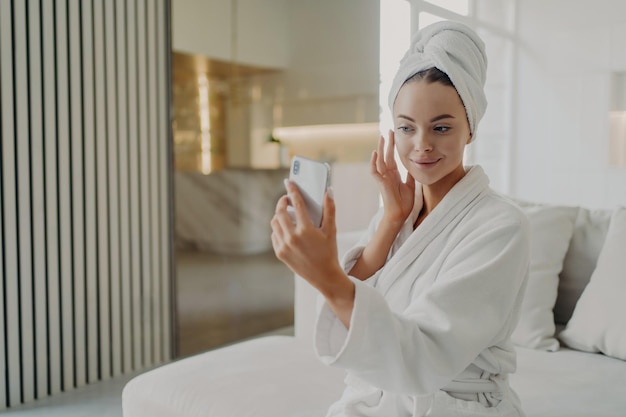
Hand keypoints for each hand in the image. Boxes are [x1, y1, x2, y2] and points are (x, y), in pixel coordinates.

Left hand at [271, 181, 353, 326]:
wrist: (324, 276)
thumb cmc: (329, 252)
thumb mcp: (331, 230)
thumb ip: (330, 209)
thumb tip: (329, 191)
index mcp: (306, 230)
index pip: (296, 204)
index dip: (292, 191)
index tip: (289, 182)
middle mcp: (292, 237)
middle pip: (280, 212)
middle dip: (282, 203)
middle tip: (287, 199)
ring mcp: (284, 246)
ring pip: (275, 223)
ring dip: (279, 216)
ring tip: (287, 214)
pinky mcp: (280, 253)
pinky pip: (274, 235)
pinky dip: (279, 229)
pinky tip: (287, 228)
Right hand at [371, 130, 415, 225]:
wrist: (400, 214)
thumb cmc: (404, 203)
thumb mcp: (410, 185)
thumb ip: (410, 175)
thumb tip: (414, 165)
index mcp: (394, 174)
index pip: (393, 157)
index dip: (394, 147)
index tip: (395, 136)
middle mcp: (388, 174)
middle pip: (386, 155)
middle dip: (388, 143)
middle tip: (389, 131)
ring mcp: (383, 178)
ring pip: (380, 160)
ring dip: (381, 149)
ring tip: (382, 137)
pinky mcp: (381, 183)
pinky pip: (375, 171)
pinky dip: (373, 162)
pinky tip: (375, 153)